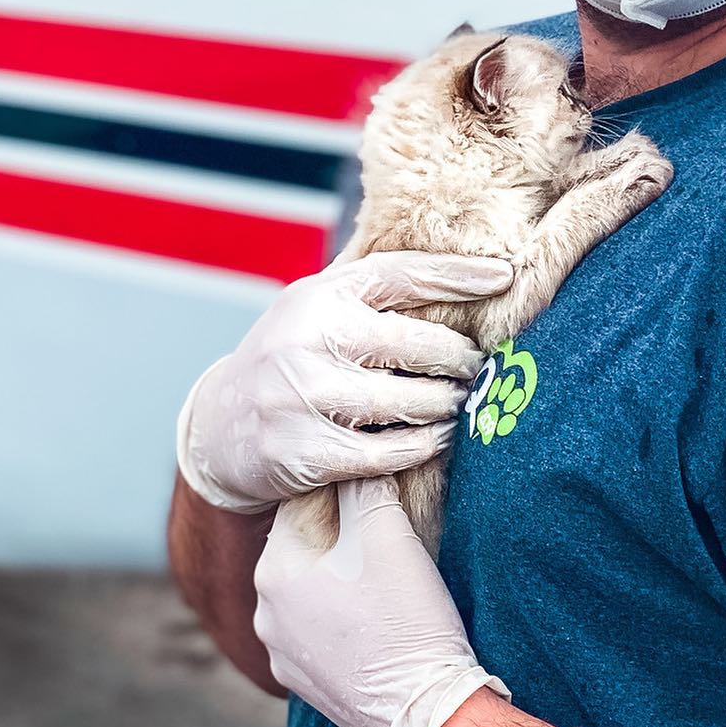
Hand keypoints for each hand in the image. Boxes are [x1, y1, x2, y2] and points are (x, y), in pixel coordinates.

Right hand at [175, 250, 512, 512]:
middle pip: (412, 343)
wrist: (220, 425)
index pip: (400, 274)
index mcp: (317, 295)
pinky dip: (422, 445)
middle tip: (477, 366)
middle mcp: (305, 339)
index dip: (458, 274)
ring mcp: (301, 396)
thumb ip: (376, 296)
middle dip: (458, 357)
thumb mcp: (320, 310)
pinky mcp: (303, 451)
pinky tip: (439, 437)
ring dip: (446, 404)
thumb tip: (468, 274)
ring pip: (403, 401)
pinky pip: (384, 452)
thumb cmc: (293, 358)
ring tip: (462, 402)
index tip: (505, 277)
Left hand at [254, 475, 509, 726]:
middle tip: (388, 520)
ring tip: (387, 568)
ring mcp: (282, 653)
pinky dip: (345, 612)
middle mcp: (264, 612)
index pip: (305, 502)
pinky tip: (379, 611)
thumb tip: (359, 457)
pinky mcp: (306, 683)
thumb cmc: (405, 616)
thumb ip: (366, 483)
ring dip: (344, 572)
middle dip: (344, 528)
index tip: (376, 476)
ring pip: (313, 587)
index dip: (345, 484)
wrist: (426, 714)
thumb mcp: (387, 531)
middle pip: (307, 544)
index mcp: (273, 570)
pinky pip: (321, 627)